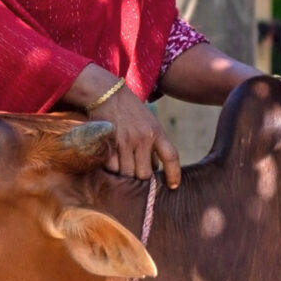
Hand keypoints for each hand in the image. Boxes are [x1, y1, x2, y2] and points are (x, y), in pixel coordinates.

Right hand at [67, 66, 179, 187]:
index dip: (174, 174)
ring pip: (127, 173)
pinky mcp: (109, 143)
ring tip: (122, 164)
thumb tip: (154, 170)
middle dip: (140, 177)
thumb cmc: (129, 111)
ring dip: (124, 173)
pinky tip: (111, 158)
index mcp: (156, 132)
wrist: (106, 94)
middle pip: (144, 174)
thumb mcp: (148, 123)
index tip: (173, 186)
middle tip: (134, 171)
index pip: (171, 157)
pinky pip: (112, 167)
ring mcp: (125, 141)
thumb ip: (153, 144)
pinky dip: (111, 167)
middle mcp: (143, 138)